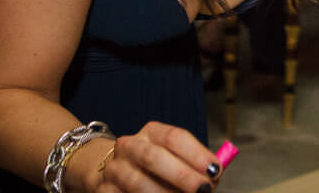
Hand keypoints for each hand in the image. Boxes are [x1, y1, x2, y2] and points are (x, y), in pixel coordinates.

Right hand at [74, 120, 215, 191]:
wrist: (112, 175)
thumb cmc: (154, 167)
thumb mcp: (174, 158)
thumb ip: (194, 165)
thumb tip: (214, 176)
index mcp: (151, 132)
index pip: (175, 137)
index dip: (197, 153)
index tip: (215, 170)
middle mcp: (129, 146)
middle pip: (154, 157)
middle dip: (182, 175)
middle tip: (204, 189)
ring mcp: (113, 169)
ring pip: (138, 182)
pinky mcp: (103, 190)